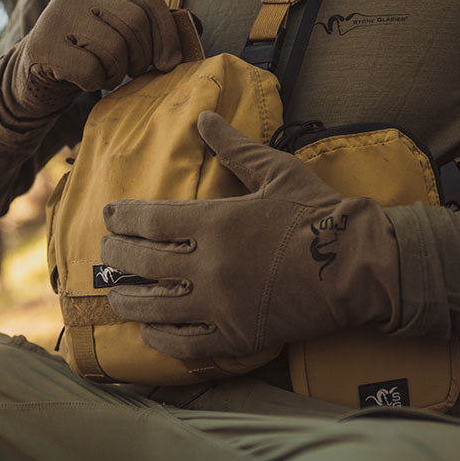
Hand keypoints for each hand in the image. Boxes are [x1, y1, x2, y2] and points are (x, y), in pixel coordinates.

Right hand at [0, 0, 181, 120]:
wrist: (34, 72)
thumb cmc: (89, 52)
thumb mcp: (117, 29)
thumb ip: (150, 25)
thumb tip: (194, 29)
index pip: (149, 0)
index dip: (167, 34)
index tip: (169, 61)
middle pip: (134, 24)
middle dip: (142, 56)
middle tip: (134, 70)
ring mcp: (56, 16)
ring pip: (113, 48)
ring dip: (117, 72)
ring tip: (107, 72)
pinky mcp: (42, 46)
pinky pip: (90, 70)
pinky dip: (95, 83)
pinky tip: (85, 79)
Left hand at [101, 111, 400, 359]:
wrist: (356, 266)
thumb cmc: (317, 213)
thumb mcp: (277, 170)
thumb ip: (234, 146)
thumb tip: (204, 116)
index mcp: (217, 223)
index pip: (150, 220)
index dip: (123, 216)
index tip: (108, 214)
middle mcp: (209, 266)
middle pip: (143, 262)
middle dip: (116, 254)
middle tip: (103, 249)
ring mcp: (220, 306)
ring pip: (155, 306)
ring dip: (128, 297)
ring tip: (114, 291)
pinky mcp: (235, 336)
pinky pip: (184, 343)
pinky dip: (160, 336)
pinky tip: (149, 329)